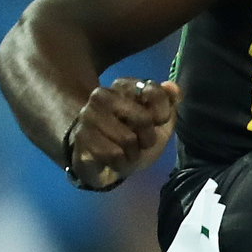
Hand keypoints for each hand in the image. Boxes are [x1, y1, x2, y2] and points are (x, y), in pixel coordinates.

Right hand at [66, 78, 180, 188]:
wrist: (109, 165)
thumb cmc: (137, 139)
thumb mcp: (161, 122)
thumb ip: (169, 102)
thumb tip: (171, 86)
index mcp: (124, 86)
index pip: (154, 91)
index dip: (163, 113)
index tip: (157, 122)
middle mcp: (103, 95)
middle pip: (144, 119)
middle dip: (148, 138)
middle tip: (140, 141)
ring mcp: (88, 115)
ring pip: (128, 139)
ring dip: (133, 153)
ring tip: (125, 151)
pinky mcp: (81, 136)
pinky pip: (113, 154)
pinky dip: (120, 162)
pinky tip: (114, 159)